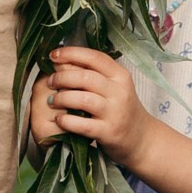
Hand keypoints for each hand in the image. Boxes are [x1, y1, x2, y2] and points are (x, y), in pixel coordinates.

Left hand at [34, 42, 152, 165]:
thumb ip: (91, 73)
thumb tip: (60, 61)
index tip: (53, 55)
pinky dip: (67, 120)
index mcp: (120, 75)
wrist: (141, 139)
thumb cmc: (121, 109)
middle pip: (85, 77)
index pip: (94, 57)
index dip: (71, 53)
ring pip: (82, 99)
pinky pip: (82, 124)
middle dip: (62, 77)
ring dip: (61, 98)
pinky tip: (59, 119)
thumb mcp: (113, 87)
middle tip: (50, 82)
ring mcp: (115, 112)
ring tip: (51, 101)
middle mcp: (119, 92)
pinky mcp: (108, 132)